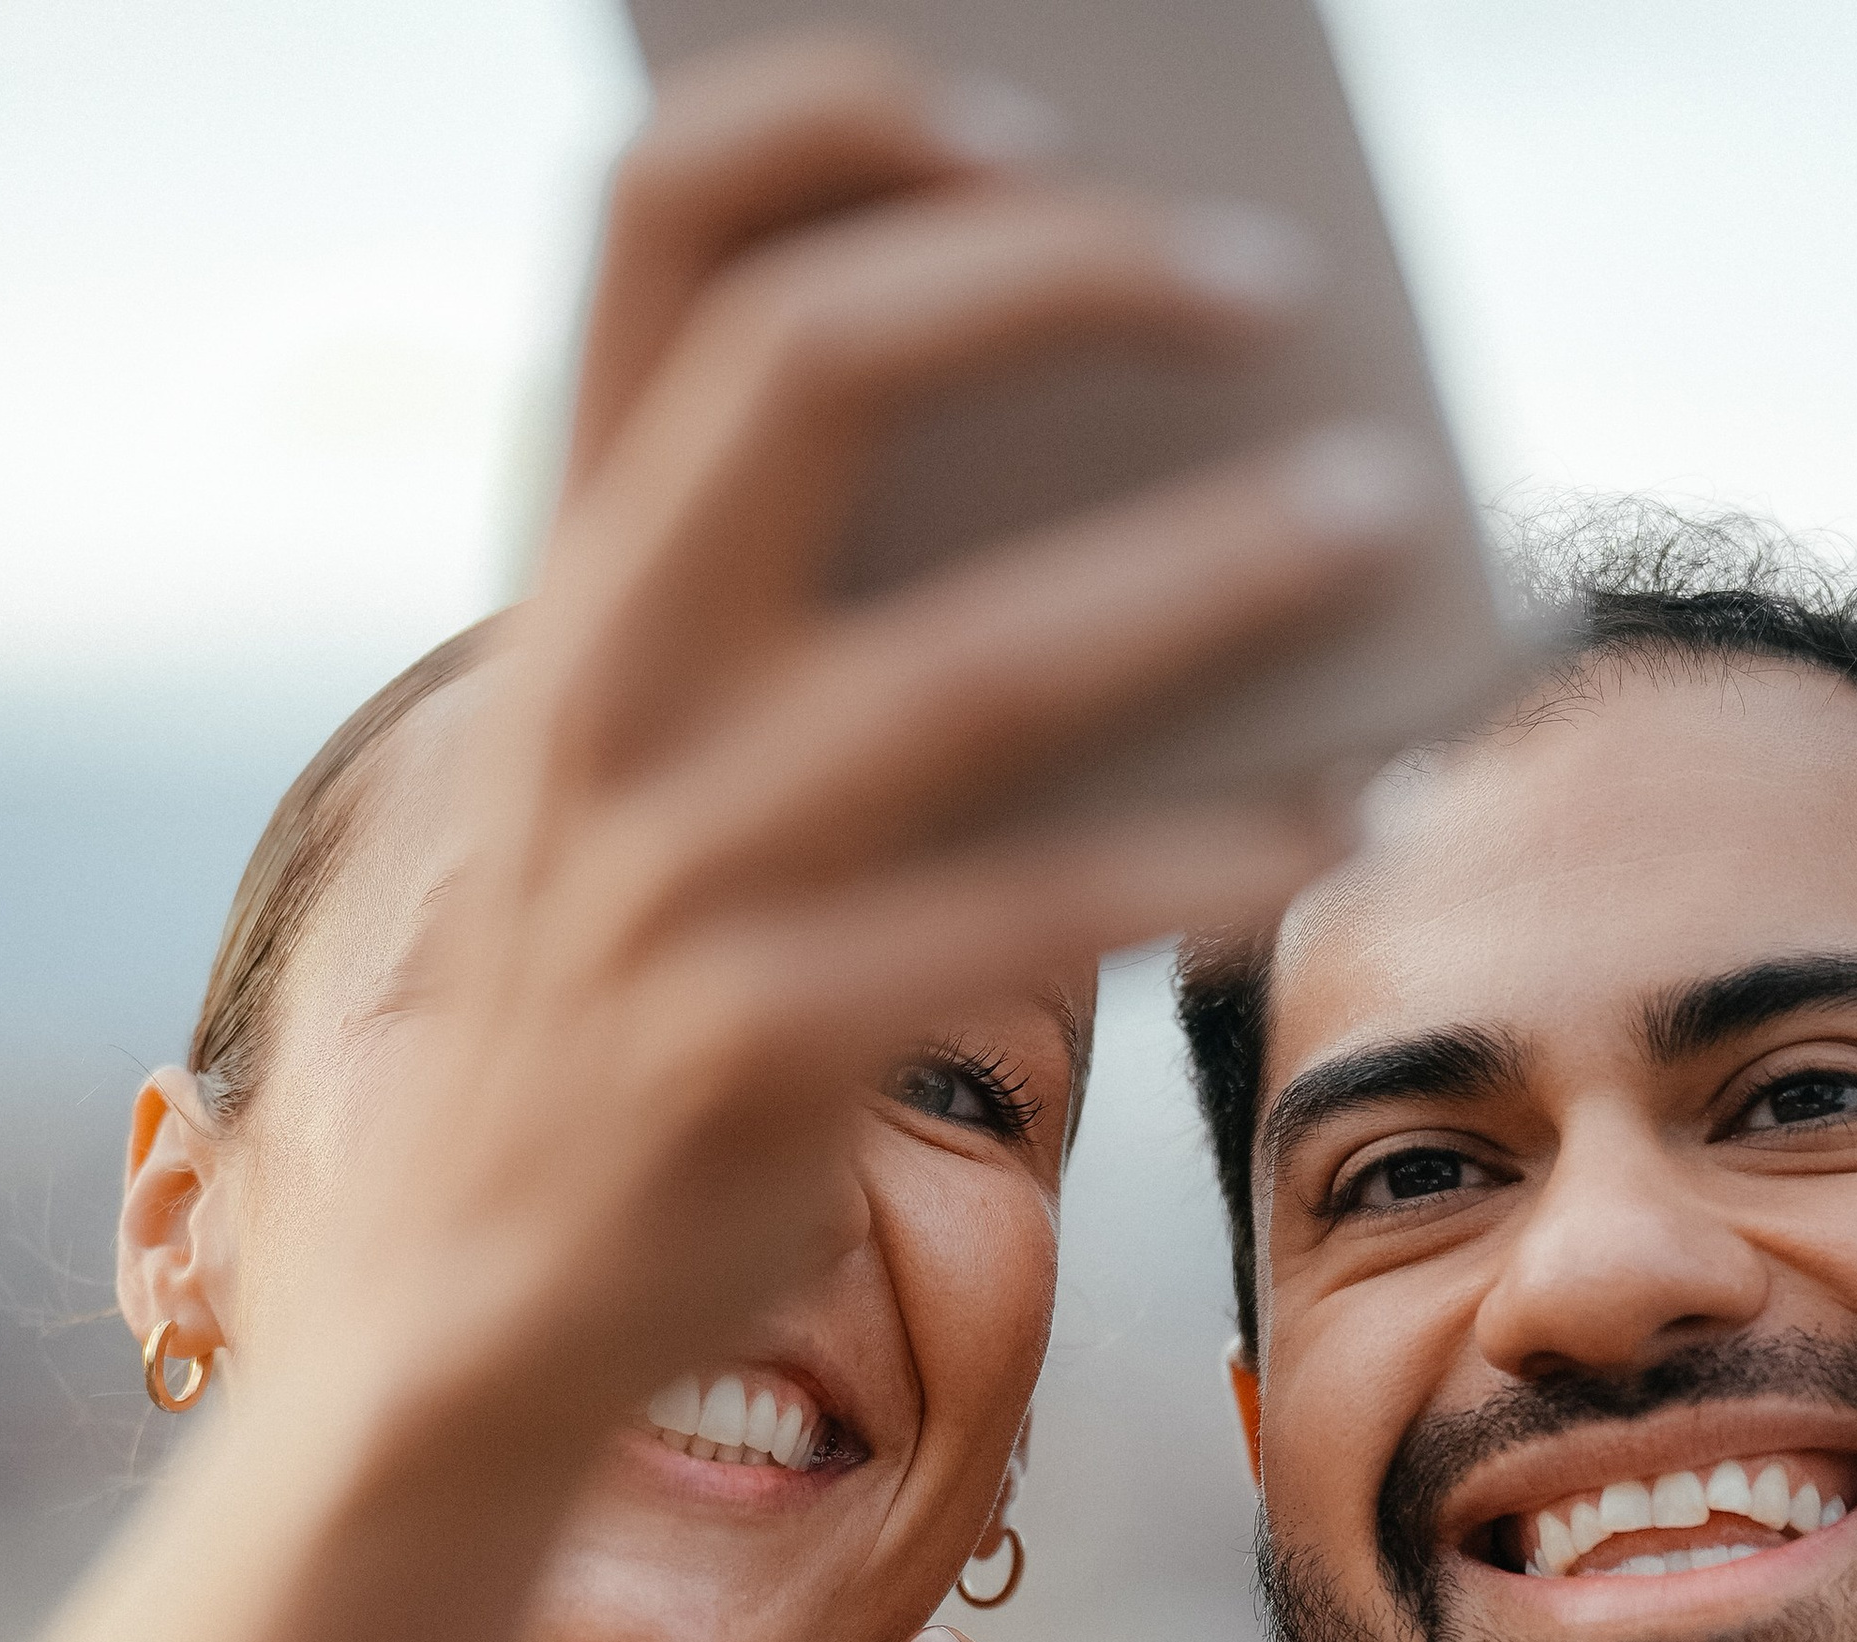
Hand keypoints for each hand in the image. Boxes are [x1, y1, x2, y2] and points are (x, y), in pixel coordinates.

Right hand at [314, 38, 1428, 1450]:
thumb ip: (819, 629)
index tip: (1025, 107)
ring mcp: (660, 875)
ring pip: (969, 665)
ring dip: (1208, 571)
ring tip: (1382, 515)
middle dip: (1054, 279)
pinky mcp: (752, 1052)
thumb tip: (1149, 492)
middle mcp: (589, 692)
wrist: (473, 1306)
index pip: (645, 235)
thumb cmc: (629, 1008)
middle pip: (804, 369)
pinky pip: (1032, 921)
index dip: (831, 119)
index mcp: (564, 584)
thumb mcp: (659, 779)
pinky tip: (1342, 812)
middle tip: (1267, 277)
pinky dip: (1210, 855)